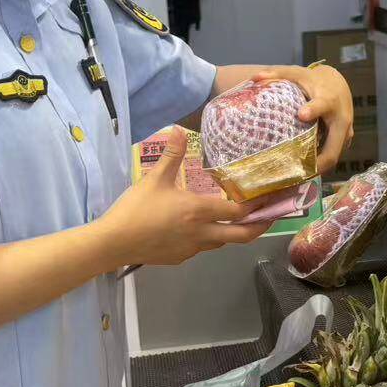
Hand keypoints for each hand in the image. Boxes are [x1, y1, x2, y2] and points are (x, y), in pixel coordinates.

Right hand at [100, 128, 272, 266]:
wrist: (114, 242)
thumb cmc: (135, 209)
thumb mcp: (154, 179)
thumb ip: (171, 155)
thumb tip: (178, 128)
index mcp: (199, 211)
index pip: (238, 211)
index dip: (258, 206)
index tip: (271, 199)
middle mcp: (202, 233)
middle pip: (242, 235)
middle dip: (260, 226)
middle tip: (272, 217)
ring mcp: (192, 249)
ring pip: (222, 242)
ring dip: (234, 232)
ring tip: (240, 220)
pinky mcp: (180, 258)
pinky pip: (203, 248)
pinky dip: (210, 238)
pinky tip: (202, 229)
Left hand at [254, 64, 354, 173]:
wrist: (339, 85)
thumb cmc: (313, 80)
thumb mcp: (296, 73)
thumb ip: (277, 74)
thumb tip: (254, 78)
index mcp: (328, 100)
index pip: (322, 105)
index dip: (313, 110)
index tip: (301, 115)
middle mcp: (341, 120)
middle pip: (333, 149)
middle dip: (316, 165)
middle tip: (296, 176)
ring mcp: (346, 133)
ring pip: (333, 157)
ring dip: (316, 170)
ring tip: (295, 180)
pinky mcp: (344, 141)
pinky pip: (332, 155)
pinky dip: (319, 165)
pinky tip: (301, 173)